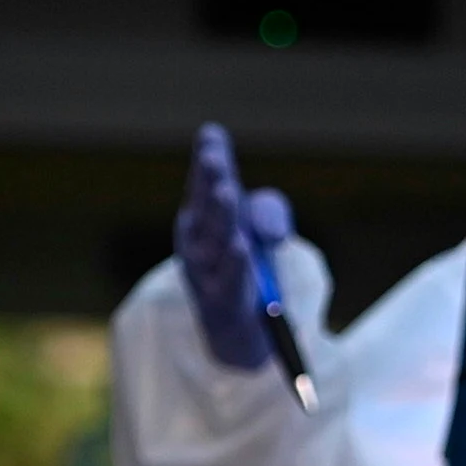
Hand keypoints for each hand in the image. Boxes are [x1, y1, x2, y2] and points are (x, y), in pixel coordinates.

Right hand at [172, 125, 295, 373]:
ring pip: (214, 242)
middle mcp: (197, 243)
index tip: (212, 133)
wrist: (234, 331)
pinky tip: (241, 246)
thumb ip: (267, 213)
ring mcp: (205, 274)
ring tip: (227, 191)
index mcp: (204, 218)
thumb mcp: (261, 232)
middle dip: (209, 180)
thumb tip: (263, 224)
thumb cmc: (244, 270)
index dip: (210, 159)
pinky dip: (235, 264)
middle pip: (207, 207)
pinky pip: (229, 281)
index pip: (207, 184)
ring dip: (220, 216)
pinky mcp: (222, 303)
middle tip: (213, 157)